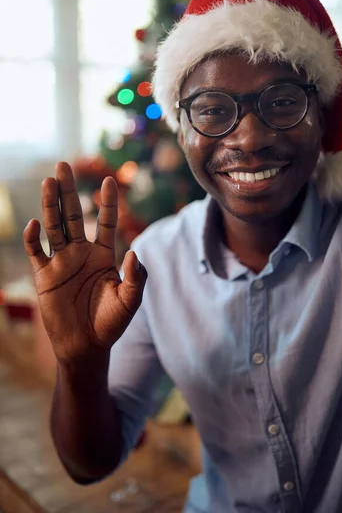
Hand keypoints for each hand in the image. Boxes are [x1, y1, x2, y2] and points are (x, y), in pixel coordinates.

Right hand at [23, 162, 146, 362]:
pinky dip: (34, 239)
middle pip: (74, 215)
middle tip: (64, 166)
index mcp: (104, 254)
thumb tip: (133, 253)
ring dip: (50, 205)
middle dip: (69, 191)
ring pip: (54, 227)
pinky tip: (36, 224)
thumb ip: (136, 278)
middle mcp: (82, 252)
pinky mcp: (45, 275)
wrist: (86, 346)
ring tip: (48, 181)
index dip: (108, 203)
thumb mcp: (130, 301)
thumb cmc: (110, 323)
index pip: (106, 222)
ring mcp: (62, 261)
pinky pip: (37, 252)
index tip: (109, 180)